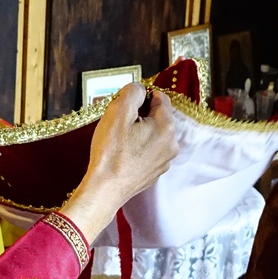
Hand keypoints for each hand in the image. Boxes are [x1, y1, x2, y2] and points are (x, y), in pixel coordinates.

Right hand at [61, 84, 187, 240]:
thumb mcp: (117, 112)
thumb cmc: (111, 152)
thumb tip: (139, 89)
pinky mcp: (155, 173)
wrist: (105, 189)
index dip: (142, 97)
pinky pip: (150, 152)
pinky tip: (124, 154)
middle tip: (120, 123)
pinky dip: (139, 149)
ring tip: (120, 140)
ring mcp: (165, 161)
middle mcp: (172, 143)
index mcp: (166, 125)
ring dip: (141, 133)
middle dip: (141, 116)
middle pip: (158, 117)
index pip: (160, 98)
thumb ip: (132, 92)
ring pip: (154, 136)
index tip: (125, 105)